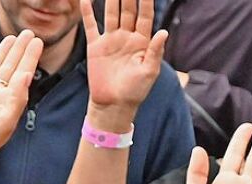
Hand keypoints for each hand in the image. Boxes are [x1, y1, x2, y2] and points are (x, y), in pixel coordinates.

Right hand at [0, 32, 43, 167]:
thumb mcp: (5, 121)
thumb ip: (17, 97)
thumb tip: (27, 74)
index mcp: (7, 102)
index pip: (21, 74)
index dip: (29, 57)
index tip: (37, 41)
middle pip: (9, 68)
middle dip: (19, 51)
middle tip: (28, 33)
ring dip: (2, 53)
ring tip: (11, 38)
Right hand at [82, 0, 166, 120]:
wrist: (113, 106)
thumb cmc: (135, 92)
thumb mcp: (149, 72)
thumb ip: (155, 51)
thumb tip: (163, 32)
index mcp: (142, 42)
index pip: (145, 15)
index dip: (146, 0)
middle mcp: (127, 37)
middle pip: (128, 9)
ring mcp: (111, 40)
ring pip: (111, 13)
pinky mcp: (96, 47)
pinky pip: (91, 25)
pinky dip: (88, 11)